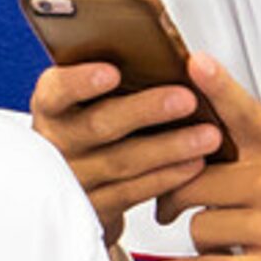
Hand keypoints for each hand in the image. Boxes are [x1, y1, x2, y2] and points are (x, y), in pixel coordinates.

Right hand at [28, 57, 226, 257]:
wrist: (76, 178)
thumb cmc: (91, 119)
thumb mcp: (88, 96)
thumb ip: (112, 76)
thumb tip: (159, 52)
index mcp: (52, 104)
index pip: (57, 90)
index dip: (82, 82)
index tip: (112, 72)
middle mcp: (57, 141)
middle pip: (98, 125)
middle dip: (145, 111)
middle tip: (186, 99)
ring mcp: (74, 177)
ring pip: (122, 161)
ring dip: (169, 148)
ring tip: (208, 135)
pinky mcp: (95, 207)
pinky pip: (133, 192)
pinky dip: (167, 177)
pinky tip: (195, 163)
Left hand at [152, 56, 260, 260]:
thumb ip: (251, 152)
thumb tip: (190, 136)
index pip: (246, 113)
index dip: (218, 87)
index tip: (196, 63)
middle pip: (197, 180)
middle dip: (175, 197)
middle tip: (169, 206)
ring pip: (200, 226)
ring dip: (197, 242)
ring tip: (213, 245)